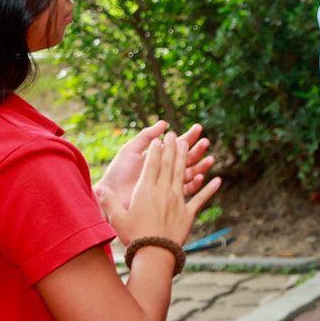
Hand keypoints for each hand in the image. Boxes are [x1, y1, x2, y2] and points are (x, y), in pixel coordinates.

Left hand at [97, 121, 214, 207]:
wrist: (110, 193)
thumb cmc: (118, 172)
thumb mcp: (130, 150)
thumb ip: (146, 136)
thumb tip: (164, 123)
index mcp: (158, 157)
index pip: (177, 145)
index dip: (188, 137)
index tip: (199, 128)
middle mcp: (165, 170)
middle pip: (186, 159)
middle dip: (197, 150)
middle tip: (206, 142)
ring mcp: (167, 183)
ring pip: (190, 174)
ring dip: (201, 166)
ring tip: (210, 160)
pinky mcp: (168, 197)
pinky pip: (186, 191)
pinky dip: (195, 185)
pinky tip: (201, 178)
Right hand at [104, 134, 217, 254]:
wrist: (155, 252)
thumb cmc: (134, 236)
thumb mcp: (117, 218)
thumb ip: (109, 201)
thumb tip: (98, 188)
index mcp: (146, 192)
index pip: (151, 166)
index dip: (156, 151)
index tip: (160, 139)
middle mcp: (164, 192)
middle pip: (169, 166)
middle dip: (172, 148)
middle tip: (176, 135)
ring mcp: (178, 201)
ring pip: (183, 175)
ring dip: (187, 159)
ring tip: (190, 145)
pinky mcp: (189, 213)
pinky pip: (201, 198)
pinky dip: (209, 189)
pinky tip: (217, 179)